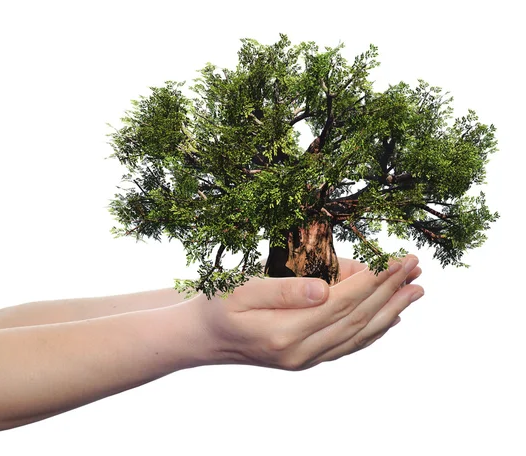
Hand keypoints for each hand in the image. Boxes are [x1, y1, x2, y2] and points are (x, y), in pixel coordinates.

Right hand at [190, 254, 423, 370]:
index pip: (343, 302)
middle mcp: (302, 353)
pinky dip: (374, 331)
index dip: (373, 280)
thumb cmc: (218, 304)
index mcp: (286, 332)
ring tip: (416, 289)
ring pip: (359, 334)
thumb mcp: (242, 289)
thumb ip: (284, 290)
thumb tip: (326, 288)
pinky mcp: (307, 359)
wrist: (204, 338)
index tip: (395, 259)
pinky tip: (391, 319)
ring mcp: (306, 360)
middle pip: (358, 318)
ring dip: (392, 310)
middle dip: (391, 290)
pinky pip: (349, 345)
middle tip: (415, 266)